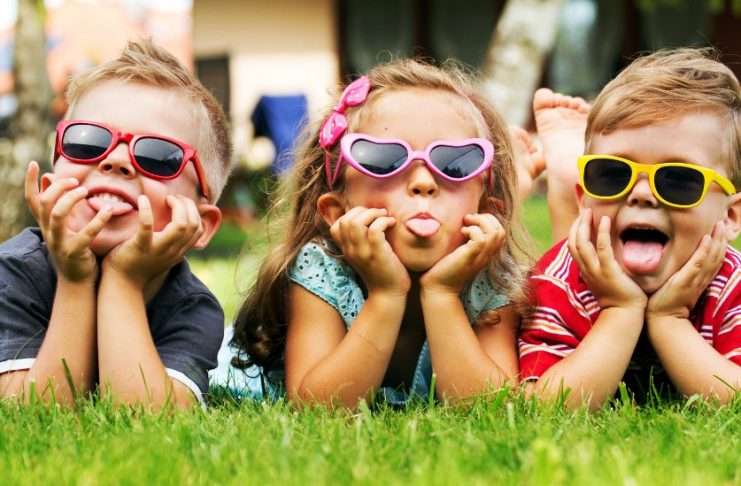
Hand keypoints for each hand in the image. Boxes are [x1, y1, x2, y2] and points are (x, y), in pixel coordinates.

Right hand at [25, 161, 111, 281]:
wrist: (78, 283)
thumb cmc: (74, 251)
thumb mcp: (62, 228)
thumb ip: (56, 205)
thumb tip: (48, 179)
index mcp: (46, 225)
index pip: (32, 200)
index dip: (30, 182)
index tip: (33, 163)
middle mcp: (49, 232)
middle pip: (44, 204)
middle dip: (58, 189)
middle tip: (75, 182)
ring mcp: (60, 243)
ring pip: (57, 216)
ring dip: (70, 200)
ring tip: (85, 192)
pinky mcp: (74, 252)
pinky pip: (85, 234)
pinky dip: (97, 221)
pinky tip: (109, 210)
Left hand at [103, 195, 203, 287]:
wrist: (122, 283)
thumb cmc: (139, 264)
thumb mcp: (163, 254)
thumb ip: (172, 242)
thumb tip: (179, 224)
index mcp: (179, 251)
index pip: (198, 229)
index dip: (194, 212)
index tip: (181, 204)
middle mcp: (173, 251)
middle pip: (192, 224)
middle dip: (187, 205)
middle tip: (173, 198)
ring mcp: (158, 249)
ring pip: (180, 226)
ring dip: (177, 207)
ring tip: (167, 199)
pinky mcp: (140, 247)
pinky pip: (147, 226)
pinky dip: (146, 210)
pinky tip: (142, 199)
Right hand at [329, 206, 409, 294]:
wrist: (388, 295)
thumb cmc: (381, 271)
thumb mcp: (364, 255)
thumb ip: (360, 240)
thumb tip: (368, 216)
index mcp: (346, 250)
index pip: (336, 226)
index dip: (351, 214)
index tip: (368, 217)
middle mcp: (351, 251)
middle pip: (346, 220)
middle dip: (364, 211)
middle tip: (379, 214)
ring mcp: (362, 253)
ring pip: (357, 223)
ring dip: (374, 214)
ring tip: (385, 217)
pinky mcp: (377, 254)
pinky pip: (375, 229)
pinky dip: (384, 221)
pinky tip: (392, 224)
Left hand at [420, 213, 504, 294]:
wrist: (438, 288)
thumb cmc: (445, 268)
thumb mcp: (460, 252)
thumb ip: (465, 241)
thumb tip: (463, 222)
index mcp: (486, 253)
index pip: (500, 232)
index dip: (489, 221)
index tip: (471, 221)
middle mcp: (486, 255)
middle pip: (500, 231)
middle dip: (486, 218)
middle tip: (469, 219)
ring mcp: (480, 257)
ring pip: (495, 233)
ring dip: (480, 222)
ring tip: (465, 224)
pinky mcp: (470, 257)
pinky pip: (481, 239)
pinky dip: (472, 230)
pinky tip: (461, 233)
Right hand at [568, 209, 645, 309]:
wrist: (624, 314)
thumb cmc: (618, 298)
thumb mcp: (603, 281)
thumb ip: (600, 268)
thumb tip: (602, 258)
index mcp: (585, 271)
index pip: (573, 247)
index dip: (574, 231)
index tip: (580, 219)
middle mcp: (586, 269)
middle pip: (573, 242)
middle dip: (577, 225)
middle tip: (584, 210)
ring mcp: (596, 270)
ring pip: (582, 244)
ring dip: (584, 225)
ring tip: (589, 212)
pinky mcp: (609, 271)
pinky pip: (602, 248)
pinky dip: (602, 233)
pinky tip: (606, 220)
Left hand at [647, 221, 727, 320]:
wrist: (662, 319)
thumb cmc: (666, 302)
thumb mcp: (677, 285)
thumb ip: (681, 275)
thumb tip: (677, 263)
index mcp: (700, 279)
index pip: (713, 259)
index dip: (719, 245)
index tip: (720, 230)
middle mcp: (701, 278)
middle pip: (717, 255)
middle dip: (721, 238)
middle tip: (722, 221)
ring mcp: (695, 279)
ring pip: (711, 257)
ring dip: (716, 240)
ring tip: (719, 225)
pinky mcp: (686, 281)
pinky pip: (698, 263)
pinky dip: (704, 251)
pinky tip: (707, 239)